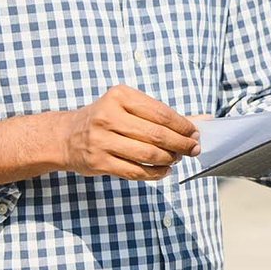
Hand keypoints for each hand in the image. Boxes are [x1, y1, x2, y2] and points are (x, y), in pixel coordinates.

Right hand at [61, 85, 200, 180]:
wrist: (67, 136)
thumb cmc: (106, 119)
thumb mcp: (130, 107)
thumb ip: (163, 115)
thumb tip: (203, 121)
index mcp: (119, 96)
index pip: (161, 113)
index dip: (183, 126)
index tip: (195, 133)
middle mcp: (108, 117)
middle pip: (156, 135)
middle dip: (181, 144)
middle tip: (193, 149)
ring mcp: (102, 141)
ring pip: (148, 154)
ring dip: (169, 159)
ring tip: (177, 159)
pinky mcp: (99, 162)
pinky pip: (135, 171)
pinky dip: (155, 173)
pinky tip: (164, 170)